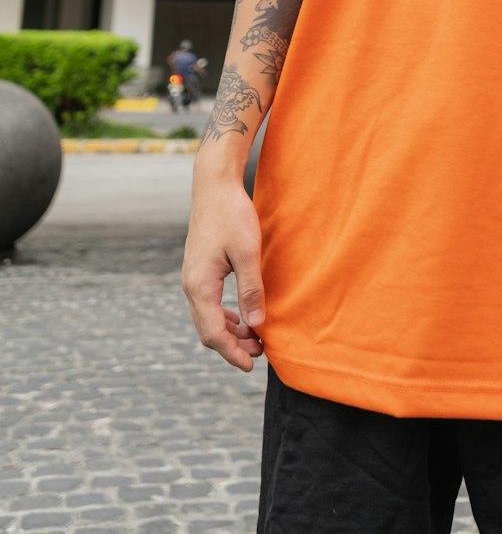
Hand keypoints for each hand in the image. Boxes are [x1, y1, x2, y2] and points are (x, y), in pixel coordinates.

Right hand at [181, 179, 266, 371]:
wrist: (214, 185)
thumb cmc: (232, 215)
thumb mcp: (248, 252)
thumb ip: (251, 290)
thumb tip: (256, 326)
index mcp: (200, 286)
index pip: (213, 333)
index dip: (232, 353)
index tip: (252, 366)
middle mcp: (191, 285)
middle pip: (208, 330)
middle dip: (233, 346)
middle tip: (261, 352)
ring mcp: (192, 277)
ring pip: (208, 317)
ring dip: (230, 332)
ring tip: (255, 338)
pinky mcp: (199, 269)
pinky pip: (208, 303)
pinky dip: (225, 316)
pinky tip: (241, 317)